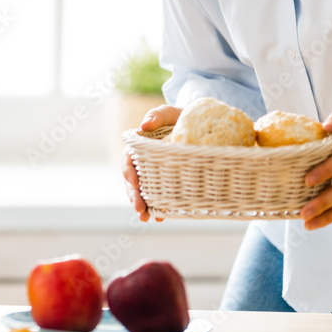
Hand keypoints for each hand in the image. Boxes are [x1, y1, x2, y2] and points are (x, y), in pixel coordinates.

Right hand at [122, 104, 180, 221]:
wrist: (202, 127)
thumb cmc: (182, 118)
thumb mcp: (171, 113)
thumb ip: (157, 115)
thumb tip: (144, 125)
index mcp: (140, 146)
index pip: (128, 160)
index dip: (128, 172)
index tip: (135, 183)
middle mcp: (145, 162)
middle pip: (133, 181)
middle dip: (133, 195)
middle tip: (139, 209)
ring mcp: (156, 173)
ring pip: (143, 192)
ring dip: (142, 206)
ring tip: (145, 219)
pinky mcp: (167, 182)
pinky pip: (159, 197)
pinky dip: (158, 208)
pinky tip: (160, 218)